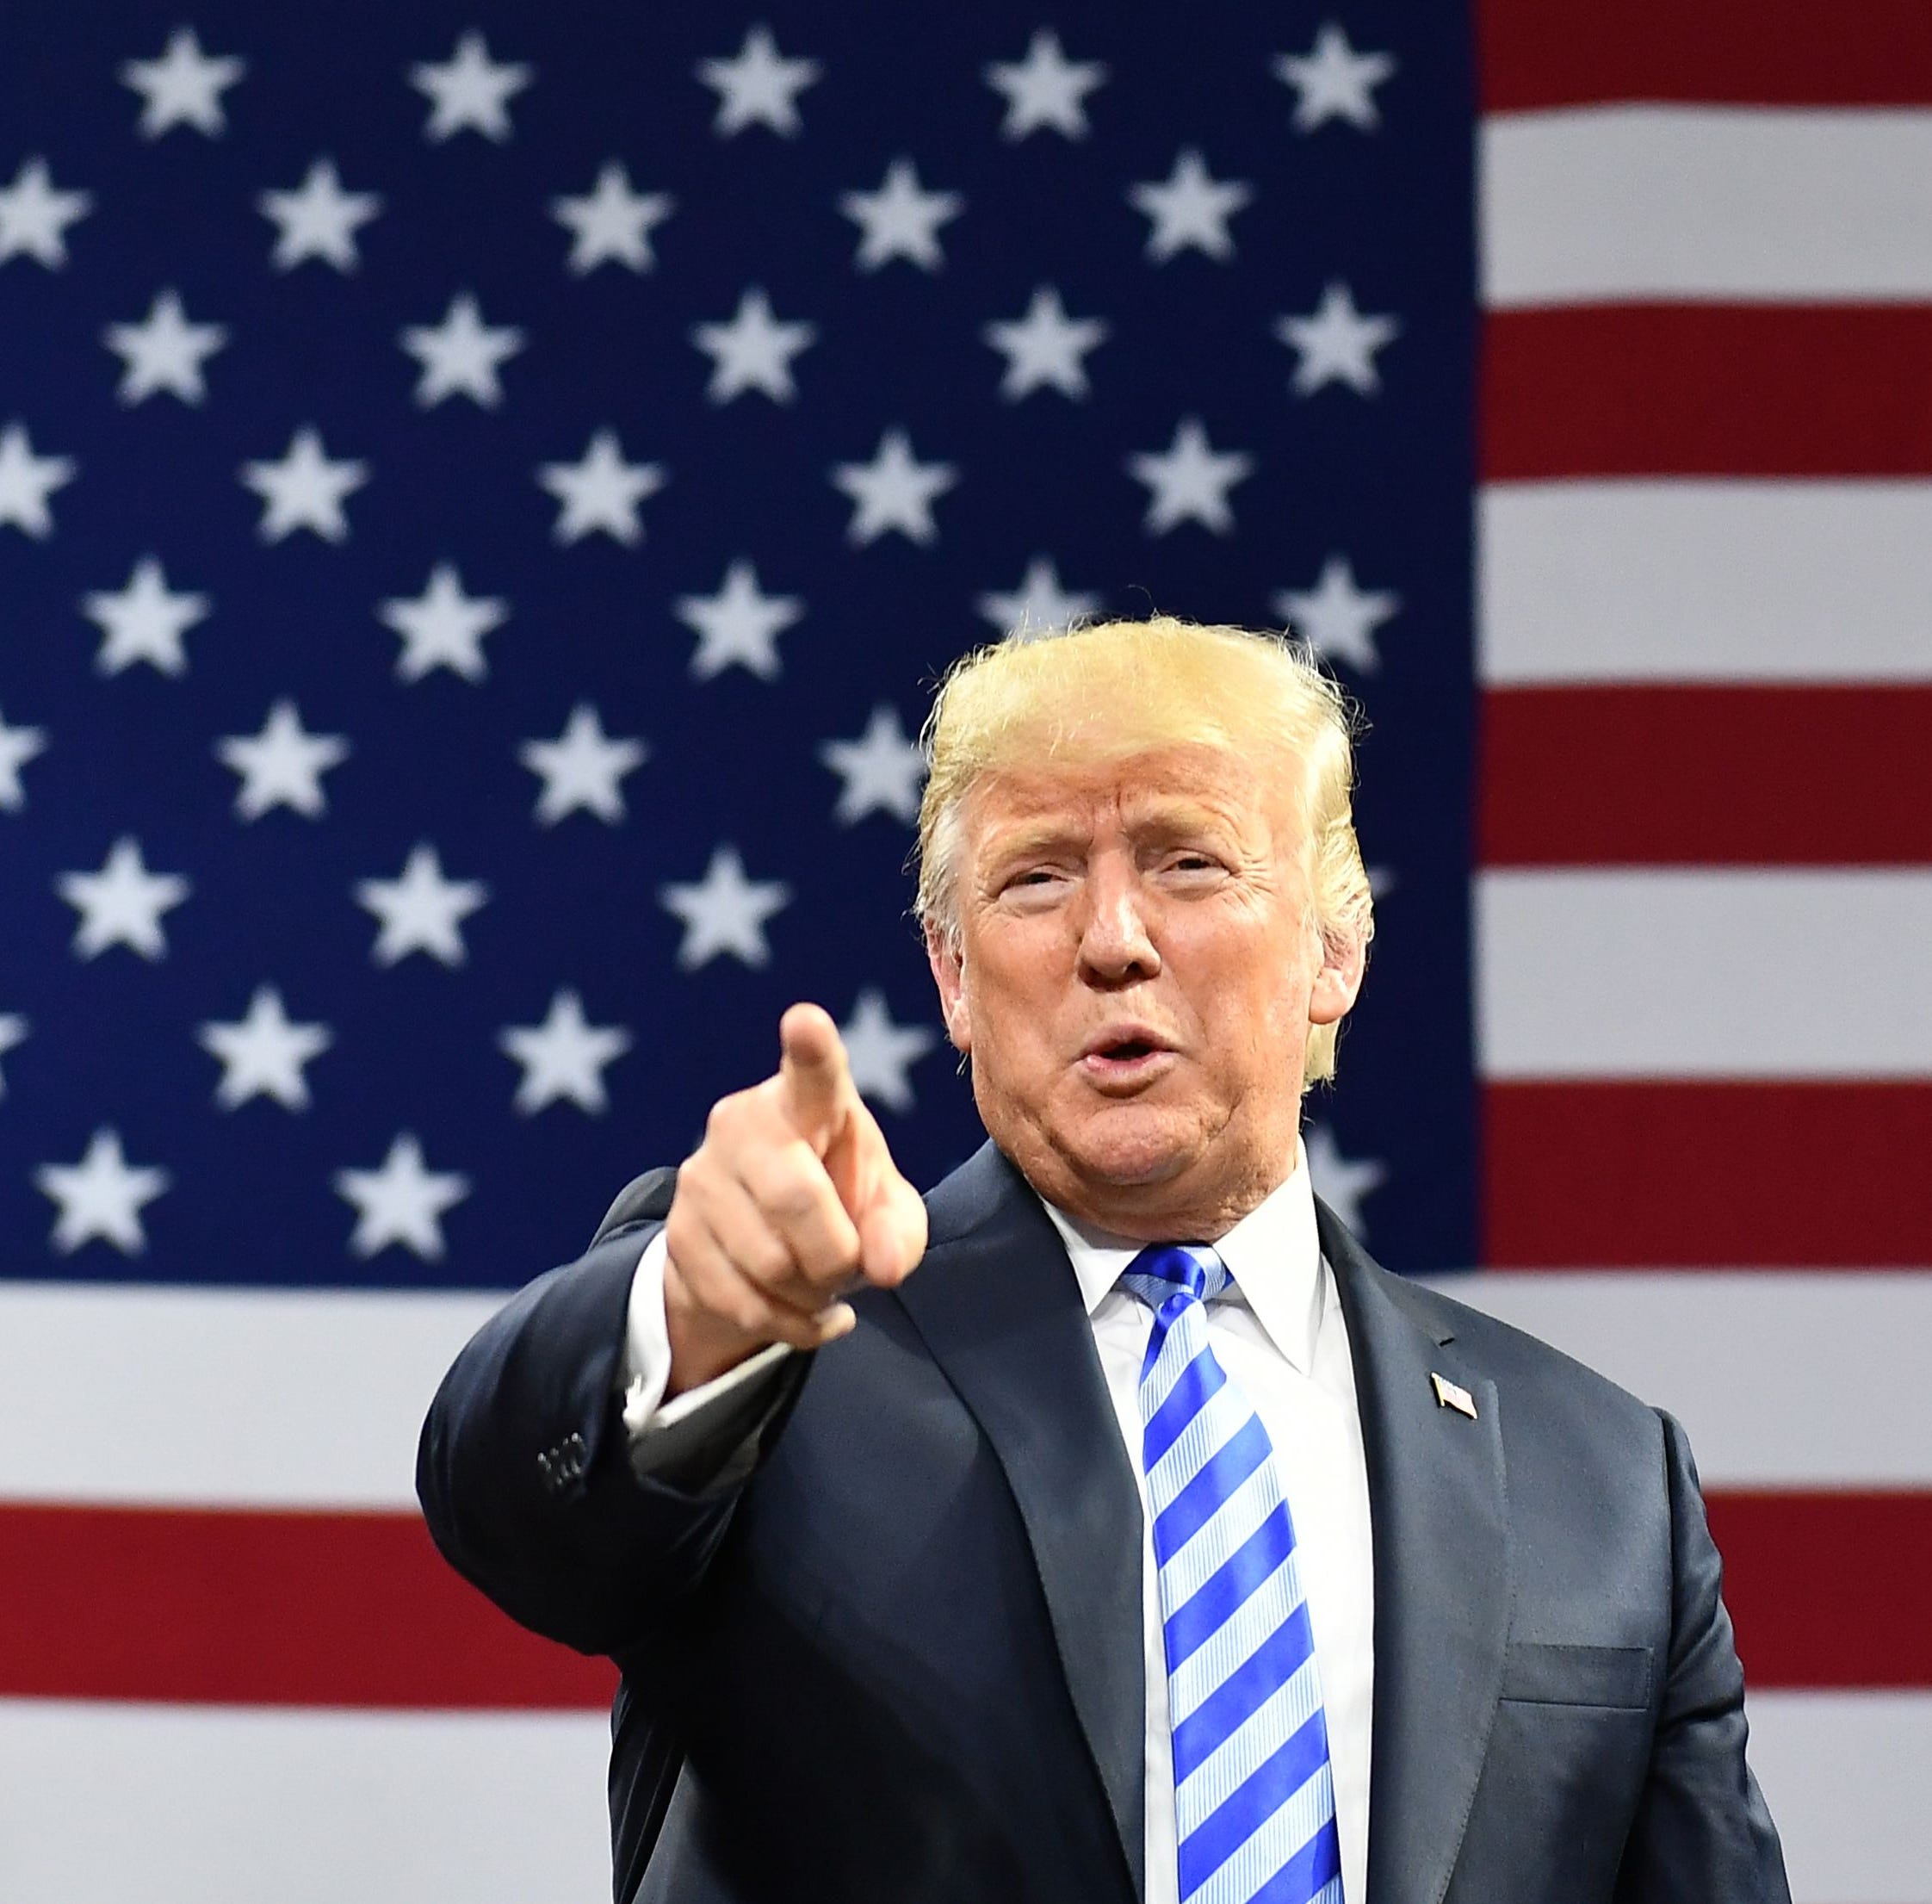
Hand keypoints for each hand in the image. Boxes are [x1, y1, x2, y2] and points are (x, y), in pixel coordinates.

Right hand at [661, 1003, 927, 1394]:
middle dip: (836, 1253)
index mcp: (808, 1101)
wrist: (764, 1245)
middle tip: (849, 1265)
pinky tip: (802, 1311)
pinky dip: (787, 1324)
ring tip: (820, 1280)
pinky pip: (741, 1302)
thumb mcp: (890, 1214)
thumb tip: (882, 1266)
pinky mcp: (676, 1234)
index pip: (811, 1071)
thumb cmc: (844, 1204)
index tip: (806, 1021)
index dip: (810, 1047)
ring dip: (811, 1293)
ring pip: (769, 1262)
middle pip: (795, 1199)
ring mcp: (701, 1177)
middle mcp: (744, 1123)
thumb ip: (899, 1232)